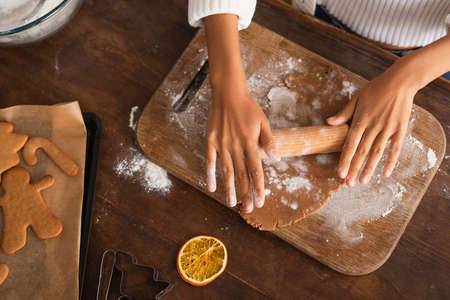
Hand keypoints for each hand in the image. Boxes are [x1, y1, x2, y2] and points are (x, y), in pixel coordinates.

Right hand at [206, 82, 277, 212]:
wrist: (228, 92)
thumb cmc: (248, 107)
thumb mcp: (263, 122)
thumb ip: (269, 141)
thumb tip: (277, 159)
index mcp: (250, 142)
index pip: (256, 170)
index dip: (258, 186)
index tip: (261, 200)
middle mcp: (235, 145)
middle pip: (241, 174)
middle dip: (245, 193)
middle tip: (247, 209)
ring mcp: (221, 144)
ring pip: (226, 171)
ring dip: (229, 188)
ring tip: (231, 203)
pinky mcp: (210, 141)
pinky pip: (210, 161)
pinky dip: (210, 175)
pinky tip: (211, 187)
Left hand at [327, 72, 415, 185]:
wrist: (400, 81)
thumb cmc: (376, 89)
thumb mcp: (357, 98)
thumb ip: (344, 113)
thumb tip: (328, 122)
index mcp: (361, 119)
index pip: (350, 143)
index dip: (345, 159)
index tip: (340, 173)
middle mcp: (374, 126)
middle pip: (362, 151)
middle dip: (355, 168)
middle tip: (349, 183)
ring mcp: (388, 128)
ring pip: (377, 152)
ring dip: (370, 168)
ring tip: (363, 181)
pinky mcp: (400, 129)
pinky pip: (395, 148)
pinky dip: (391, 161)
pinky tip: (385, 173)